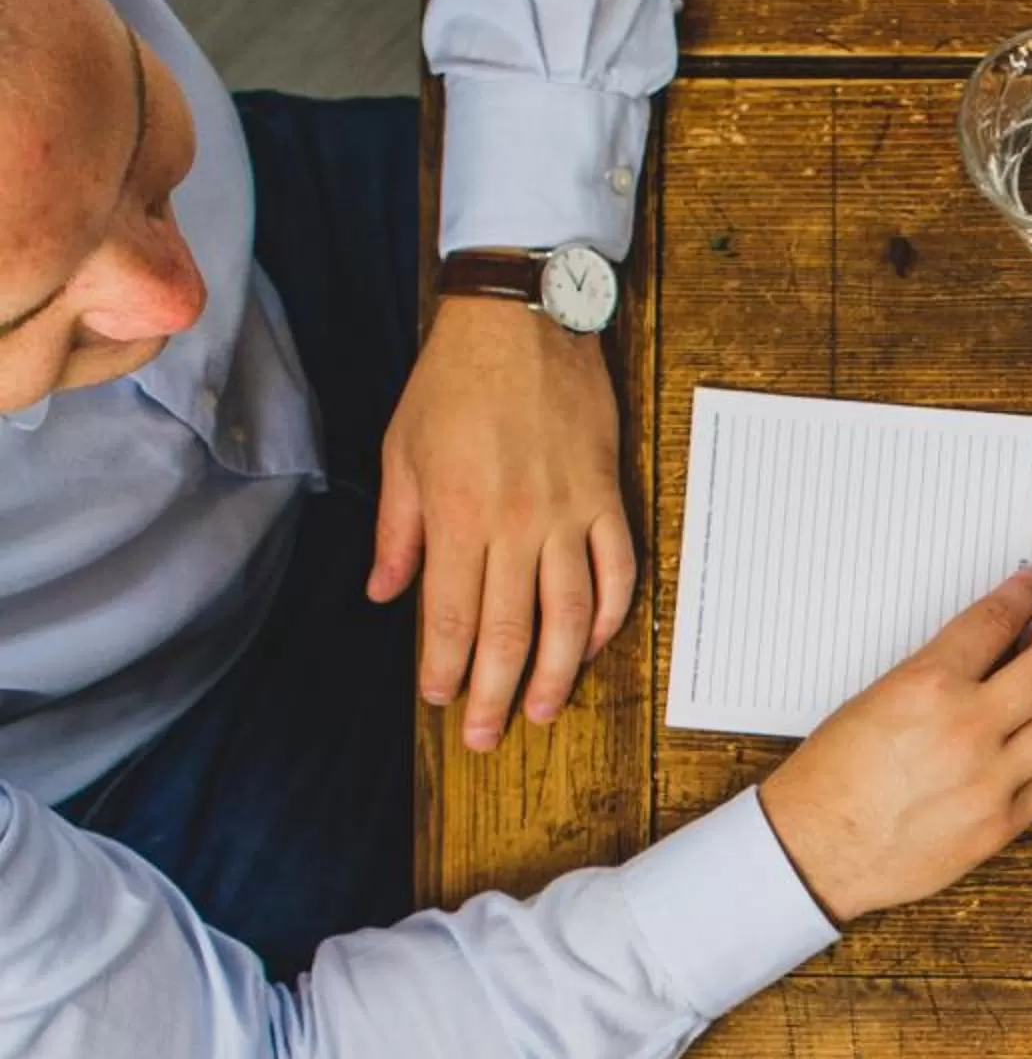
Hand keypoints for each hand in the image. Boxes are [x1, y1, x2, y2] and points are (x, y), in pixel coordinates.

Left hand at [374, 296, 635, 748]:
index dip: (443, 667)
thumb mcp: (402, 451)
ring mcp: (570, 516)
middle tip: (483, 736)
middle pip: (509, 631)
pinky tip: (595, 645)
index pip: (449, 615)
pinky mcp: (607, 500)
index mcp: (458, 514)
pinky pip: (617, 573)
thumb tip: (386, 593)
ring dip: (558, 673)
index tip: (437, 699)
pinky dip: (610, 617)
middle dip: (494, 692)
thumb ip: (398, 530)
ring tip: (543, 711)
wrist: (523, 322)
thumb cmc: (453, 381)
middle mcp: (517, 524)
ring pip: (570, 617)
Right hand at [758, 570, 1031, 923]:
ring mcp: (992, 780)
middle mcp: (968, 729)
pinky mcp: (1002, 823)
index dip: (1024, 596)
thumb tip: (989, 652)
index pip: (996, 622)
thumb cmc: (831, 777)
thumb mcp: (874, 699)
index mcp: (927, 686)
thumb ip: (937, 674)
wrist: (817, 851)